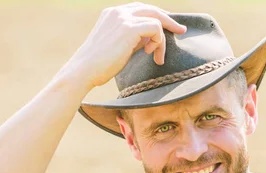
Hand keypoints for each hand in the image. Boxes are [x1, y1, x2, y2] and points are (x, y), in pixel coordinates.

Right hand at [61, 2, 185, 88]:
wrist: (84, 70)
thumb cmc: (100, 65)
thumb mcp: (118, 46)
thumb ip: (134, 38)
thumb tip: (153, 38)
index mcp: (112, 14)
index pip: (141, 9)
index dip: (157, 17)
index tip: (169, 27)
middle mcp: (118, 12)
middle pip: (152, 9)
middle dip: (169, 21)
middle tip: (181, 31)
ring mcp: (123, 18)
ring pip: (156, 20)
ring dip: (161, 40)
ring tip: (156, 57)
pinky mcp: (129, 28)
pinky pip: (156, 28)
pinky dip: (158, 41)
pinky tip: (150, 53)